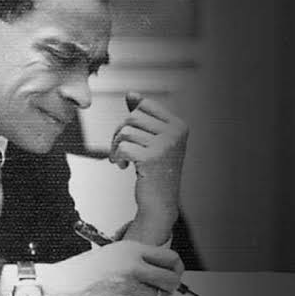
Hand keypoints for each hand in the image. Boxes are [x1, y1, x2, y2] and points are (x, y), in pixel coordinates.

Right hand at [37, 241, 183, 295]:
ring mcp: (130, 288)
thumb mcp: (111, 252)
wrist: (62, 286)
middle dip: (171, 284)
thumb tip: (157, 266)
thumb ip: (135, 256)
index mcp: (131, 250)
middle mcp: (134, 267)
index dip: (176, 266)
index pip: (170, 258)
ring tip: (146, 292)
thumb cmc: (81, 270)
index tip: (174, 270)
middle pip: (171, 279)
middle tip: (166, 285)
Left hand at [110, 92, 188, 221]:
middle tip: (120, 150)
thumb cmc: (153, 168)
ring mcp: (166, 146)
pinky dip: (116, 156)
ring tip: (120, 159)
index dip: (130, 119)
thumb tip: (131, 93)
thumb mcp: (151, 139)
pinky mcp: (152, 159)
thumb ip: (143, 116)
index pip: (144, 105)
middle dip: (119, 133)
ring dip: (115, 146)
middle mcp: (176, 133)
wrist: (159, 202)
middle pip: (132, 118)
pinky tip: (121, 166)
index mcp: (179, 125)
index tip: (131, 137)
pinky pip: (122, 146)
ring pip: (125, 131)